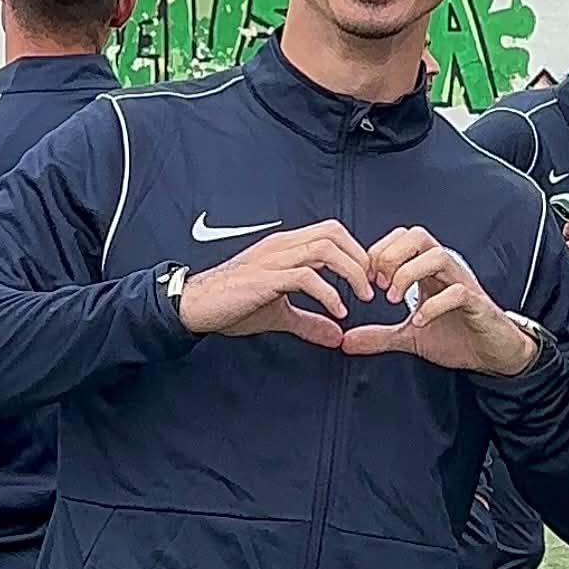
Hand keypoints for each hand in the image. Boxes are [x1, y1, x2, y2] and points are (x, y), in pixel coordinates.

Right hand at [177, 219, 372, 347]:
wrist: (195, 305)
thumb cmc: (232, 304)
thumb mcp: (278, 313)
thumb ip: (309, 321)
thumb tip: (337, 335)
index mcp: (285, 246)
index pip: (331, 232)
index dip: (356, 251)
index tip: (369, 278)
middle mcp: (282, 245)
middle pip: (333, 233)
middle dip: (360, 257)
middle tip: (373, 286)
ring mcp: (273, 258)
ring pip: (324, 249)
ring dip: (351, 272)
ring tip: (362, 297)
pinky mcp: (266, 278)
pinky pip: (306, 277)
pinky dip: (328, 293)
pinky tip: (337, 312)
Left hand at [340, 227, 537, 375]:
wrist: (494, 355)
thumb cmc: (457, 336)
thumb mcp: (410, 336)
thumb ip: (379, 334)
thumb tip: (346, 341)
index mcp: (428, 270)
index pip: (402, 237)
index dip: (380, 251)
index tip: (367, 279)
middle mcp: (445, 269)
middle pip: (417, 236)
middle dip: (391, 256)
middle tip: (379, 285)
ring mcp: (462, 283)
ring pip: (437, 255)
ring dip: (408, 274)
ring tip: (393, 300)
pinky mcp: (477, 304)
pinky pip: (457, 292)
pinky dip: (434, 305)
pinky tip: (419, 321)